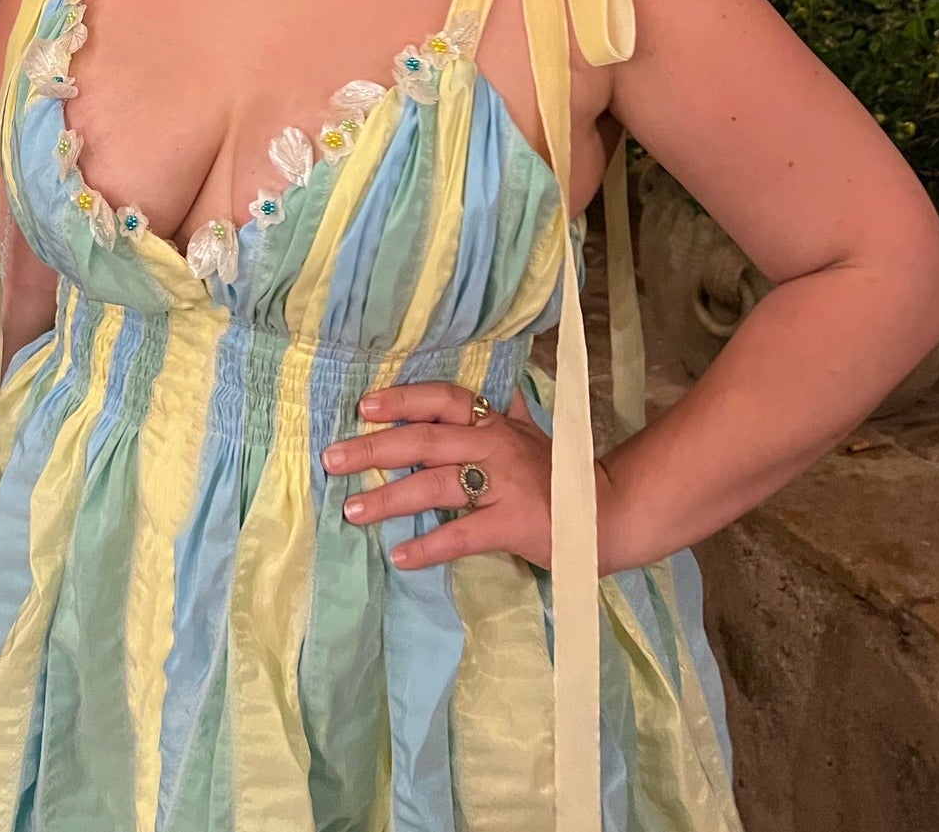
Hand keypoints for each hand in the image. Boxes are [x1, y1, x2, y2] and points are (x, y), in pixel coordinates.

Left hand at [321, 379, 555, 570]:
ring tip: (352, 509)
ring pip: (435, 486)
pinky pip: (461, 535)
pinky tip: (400, 557)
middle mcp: (494, 445)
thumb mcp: (530, 431)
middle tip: (333, 458)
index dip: (403, 399)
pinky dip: (429, 547)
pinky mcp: (511, 524)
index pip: (443, 400)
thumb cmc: (558, 474)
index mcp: (494, 422)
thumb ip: (505, 408)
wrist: (605, 515)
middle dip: (374, 448)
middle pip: (425, 441)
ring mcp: (503, 485)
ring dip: (388, 499)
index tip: (364, 405)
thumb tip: (492, 381)